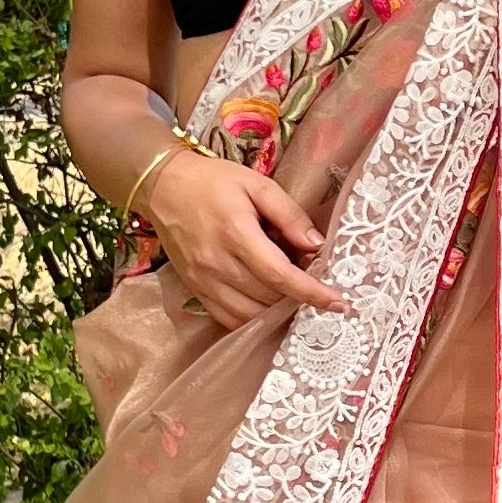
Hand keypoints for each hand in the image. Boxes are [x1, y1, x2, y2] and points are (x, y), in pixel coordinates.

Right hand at [140, 144, 350, 332]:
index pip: (281, 275)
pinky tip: (267, 307)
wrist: (163, 187)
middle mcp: (218, 263)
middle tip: (311, 278)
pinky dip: (253, 320)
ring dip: (278, 311)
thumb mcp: (257, 185)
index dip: (312, 292)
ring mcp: (204, 281)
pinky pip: (229, 319)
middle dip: (298, 295)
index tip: (338, 303)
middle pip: (269, 297)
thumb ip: (289, 214)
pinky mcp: (195, 290)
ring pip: (251, 315)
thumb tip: (317, 245)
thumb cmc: (213, 182)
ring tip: (291, 293)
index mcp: (237, 233)